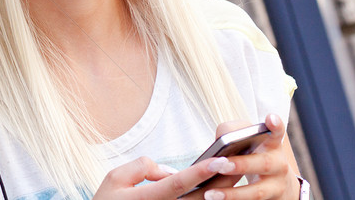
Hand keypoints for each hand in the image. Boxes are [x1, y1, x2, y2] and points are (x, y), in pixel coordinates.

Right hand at [93, 156, 232, 199]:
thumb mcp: (114, 178)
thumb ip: (141, 167)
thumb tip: (169, 170)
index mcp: (148, 198)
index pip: (179, 182)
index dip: (201, 170)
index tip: (220, 159)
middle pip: (198, 196)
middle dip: (221, 180)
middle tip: (240, 163)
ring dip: (219, 192)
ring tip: (236, 175)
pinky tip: (219, 192)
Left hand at [200, 114, 300, 199]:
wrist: (278, 185)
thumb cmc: (254, 156)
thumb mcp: (249, 143)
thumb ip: (232, 135)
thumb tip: (219, 142)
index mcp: (272, 145)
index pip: (277, 132)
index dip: (275, 126)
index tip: (270, 119)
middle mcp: (278, 165)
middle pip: (261, 164)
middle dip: (241, 165)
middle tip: (221, 164)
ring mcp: (276, 187)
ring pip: (255, 192)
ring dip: (232, 194)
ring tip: (209, 194)